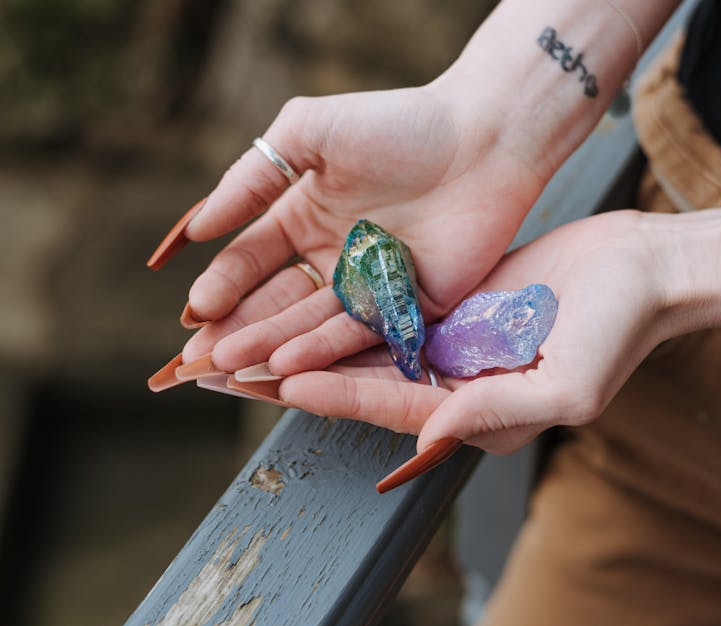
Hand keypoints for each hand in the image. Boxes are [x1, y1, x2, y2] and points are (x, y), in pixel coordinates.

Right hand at [173, 84, 545, 365]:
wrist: (483, 138)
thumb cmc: (398, 124)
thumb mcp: (309, 134)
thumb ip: (252, 178)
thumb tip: (197, 228)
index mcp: (308, 216)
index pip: (252, 261)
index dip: (222, 285)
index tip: (195, 310)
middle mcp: (336, 257)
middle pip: (277, 302)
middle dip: (238, 328)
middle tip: (201, 358)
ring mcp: (373, 286)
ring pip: (312, 324)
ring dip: (272, 345)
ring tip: (232, 364)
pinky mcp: (412, 308)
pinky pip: (363, 335)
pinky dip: (324, 350)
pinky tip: (286, 364)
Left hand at [273, 211, 678, 454]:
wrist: (643, 268)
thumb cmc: (620, 330)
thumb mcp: (567, 385)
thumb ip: (497, 413)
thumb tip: (429, 436)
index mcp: (480, 418)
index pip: (398, 409)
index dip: (342, 395)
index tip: (286, 379)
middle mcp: (458, 388)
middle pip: (369, 384)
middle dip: (307, 376)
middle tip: (241, 366)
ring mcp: (454, 346)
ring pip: (371, 347)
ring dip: (316, 341)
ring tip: (257, 334)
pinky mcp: (454, 307)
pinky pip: (393, 310)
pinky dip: (351, 306)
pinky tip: (309, 293)